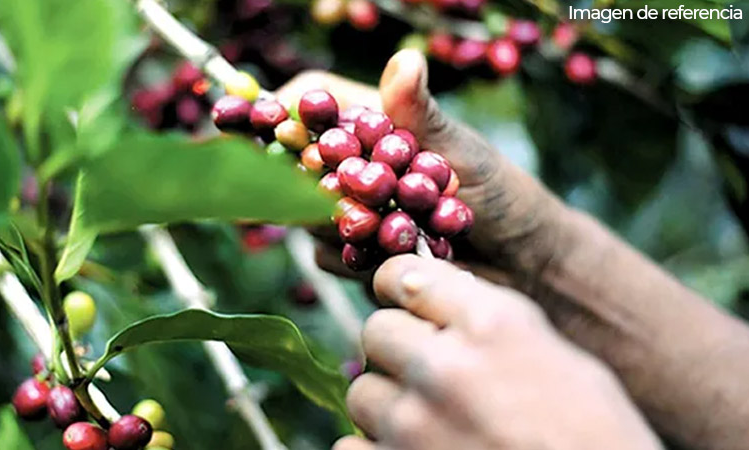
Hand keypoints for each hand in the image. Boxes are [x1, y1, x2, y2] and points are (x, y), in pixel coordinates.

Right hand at [277, 50, 568, 286]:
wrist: (522, 262)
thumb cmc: (502, 194)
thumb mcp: (463, 150)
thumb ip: (422, 114)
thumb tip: (406, 60)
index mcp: (377, 124)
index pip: (315, 103)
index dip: (286, 112)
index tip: (273, 126)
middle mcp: (356, 165)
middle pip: (297, 164)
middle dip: (308, 182)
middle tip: (336, 195)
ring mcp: (353, 210)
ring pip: (308, 216)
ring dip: (344, 225)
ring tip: (398, 230)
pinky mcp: (357, 253)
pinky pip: (331, 256)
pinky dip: (357, 259)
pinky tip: (397, 257)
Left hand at [334, 255, 661, 449]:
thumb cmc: (595, 441)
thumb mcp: (564, 363)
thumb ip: (494, 324)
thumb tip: (438, 296)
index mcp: (491, 325)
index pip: (405, 275)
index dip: (400, 288)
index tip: (405, 302)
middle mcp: (444, 366)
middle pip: (376, 331)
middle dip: (397, 349)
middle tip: (427, 374)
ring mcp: (412, 425)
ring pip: (361, 391)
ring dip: (388, 405)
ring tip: (429, 425)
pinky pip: (349, 446)